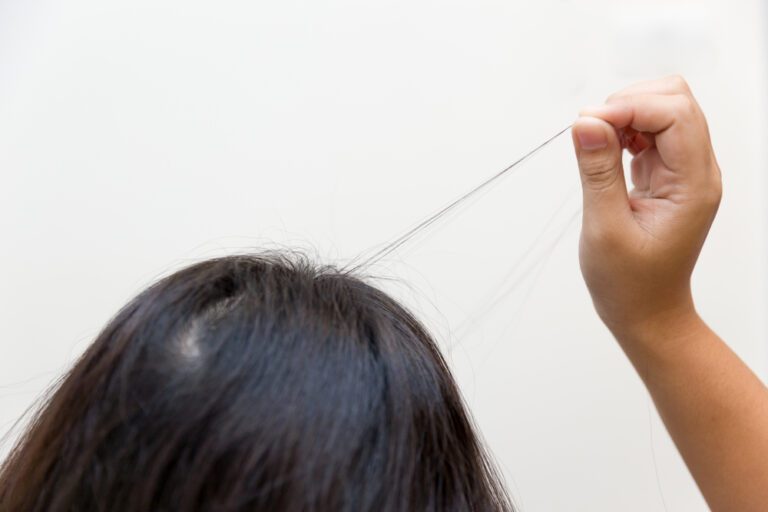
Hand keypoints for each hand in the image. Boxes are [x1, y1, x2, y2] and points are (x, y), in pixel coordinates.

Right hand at [571, 76, 721, 337]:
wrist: (647, 312)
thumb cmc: (629, 283)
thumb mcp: (604, 228)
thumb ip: (598, 170)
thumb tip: (585, 121)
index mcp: (693, 185)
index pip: (675, 114)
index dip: (629, 107)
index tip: (587, 124)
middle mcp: (697, 171)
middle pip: (676, 101)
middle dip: (629, 103)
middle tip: (589, 131)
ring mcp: (684, 171)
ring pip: (664, 110)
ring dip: (626, 114)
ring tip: (596, 143)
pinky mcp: (667, 174)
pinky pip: (652, 131)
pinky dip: (625, 129)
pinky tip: (605, 151)